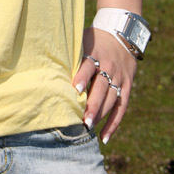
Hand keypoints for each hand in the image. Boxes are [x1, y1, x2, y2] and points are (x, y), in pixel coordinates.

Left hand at [72, 27, 137, 142]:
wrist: (122, 35)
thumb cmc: (94, 41)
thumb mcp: (82, 41)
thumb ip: (71, 54)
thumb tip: (46, 66)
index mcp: (96, 54)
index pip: (89, 66)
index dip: (82, 77)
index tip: (74, 90)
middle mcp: (110, 67)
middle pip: (101, 88)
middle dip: (93, 105)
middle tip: (83, 121)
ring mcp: (120, 78)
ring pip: (111, 99)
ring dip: (100, 115)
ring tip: (88, 128)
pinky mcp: (128, 86)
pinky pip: (121, 108)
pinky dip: (113, 124)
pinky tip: (103, 138)